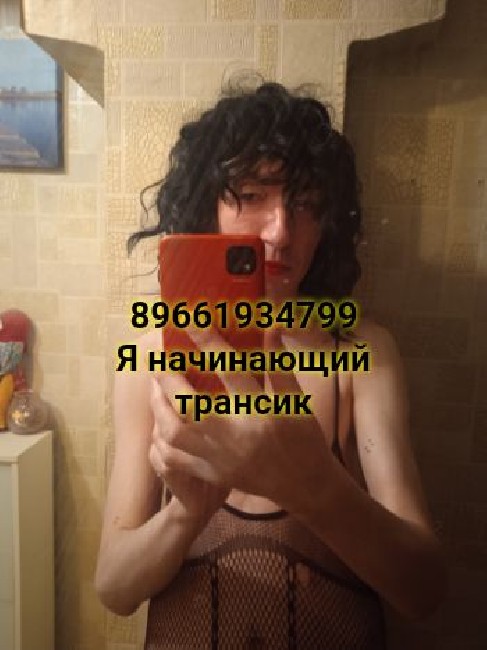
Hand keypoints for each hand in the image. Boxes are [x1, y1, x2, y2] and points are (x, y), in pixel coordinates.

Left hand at [153, 326, 334, 513]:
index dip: (207, 341)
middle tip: (159, 356)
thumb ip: (278, 363)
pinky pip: (175, 458)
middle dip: (168, 376)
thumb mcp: (296, 399)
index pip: (229, 369)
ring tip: (155, 386)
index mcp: (260, 411)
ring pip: (175, 431)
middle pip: (190, 402)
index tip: (189, 318)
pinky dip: (161, 438)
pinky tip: (159, 421)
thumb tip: (271, 325)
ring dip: (159, 405)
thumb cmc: (303, 438)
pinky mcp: (211, 472)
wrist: (304, 485)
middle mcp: (235, 434)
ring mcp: (219, 457)